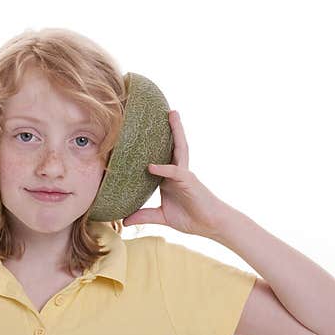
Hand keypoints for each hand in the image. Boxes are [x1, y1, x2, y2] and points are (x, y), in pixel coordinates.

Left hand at [122, 110, 228, 238]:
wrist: (210, 225)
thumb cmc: (190, 218)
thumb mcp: (162, 216)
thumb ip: (144, 216)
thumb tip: (124, 220)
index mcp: (169, 177)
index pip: (159, 155)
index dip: (151, 143)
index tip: (139, 129)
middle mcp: (177, 171)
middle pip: (172, 145)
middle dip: (169, 127)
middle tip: (161, 108)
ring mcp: (184, 174)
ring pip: (179, 149)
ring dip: (176, 131)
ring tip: (172, 114)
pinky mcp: (189, 182)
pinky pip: (174, 172)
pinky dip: (163, 168)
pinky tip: (151, 166)